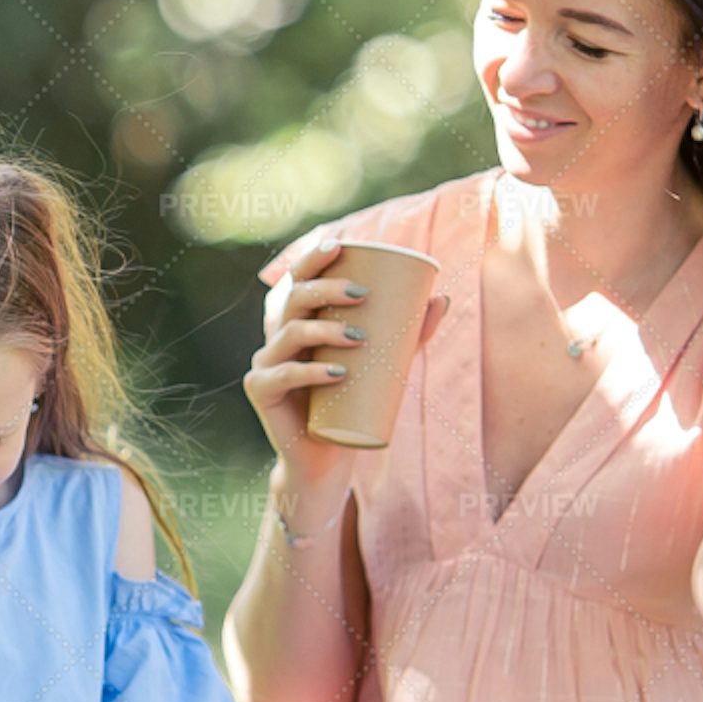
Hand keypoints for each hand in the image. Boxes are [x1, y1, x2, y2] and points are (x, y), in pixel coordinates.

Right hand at [244, 233, 392, 515]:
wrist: (326, 457)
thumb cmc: (352, 405)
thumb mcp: (383, 365)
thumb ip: (409, 334)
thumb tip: (442, 297)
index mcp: (299, 323)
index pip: (298, 280)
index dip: (311, 258)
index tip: (339, 244)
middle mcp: (277, 338)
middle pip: (293, 300)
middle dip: (325, 288)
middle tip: (362, 292)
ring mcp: (265, 364)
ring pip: (290, 333)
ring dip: (325, 330)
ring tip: (360, 337)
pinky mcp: (261, 392)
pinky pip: (283, 375)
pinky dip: (309, 373)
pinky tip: (336, 372)